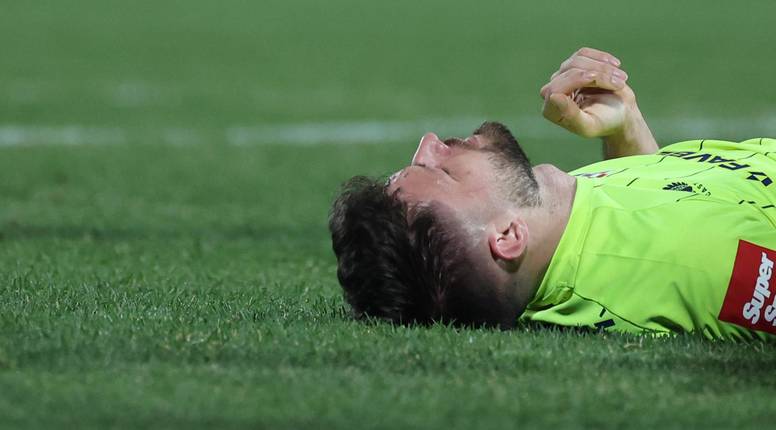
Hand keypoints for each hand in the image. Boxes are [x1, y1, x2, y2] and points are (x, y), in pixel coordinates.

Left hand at [540, 47, 656, 157]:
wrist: (620, 114)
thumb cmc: (604, 123)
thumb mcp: (589, 125)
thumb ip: (570, 115)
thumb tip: (553, 96)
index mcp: (551, 110)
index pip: (556, 88)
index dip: (576, 80)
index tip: (596, 78)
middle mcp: (552, 92)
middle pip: (570, 71)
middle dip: (598, 75)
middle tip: (619, 84)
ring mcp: (562, 77)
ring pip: (578, 60)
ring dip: (603, 68)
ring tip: (621, 80)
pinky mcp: (574, 66)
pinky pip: (584, 53)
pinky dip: (602, 58)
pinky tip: (615, 65)